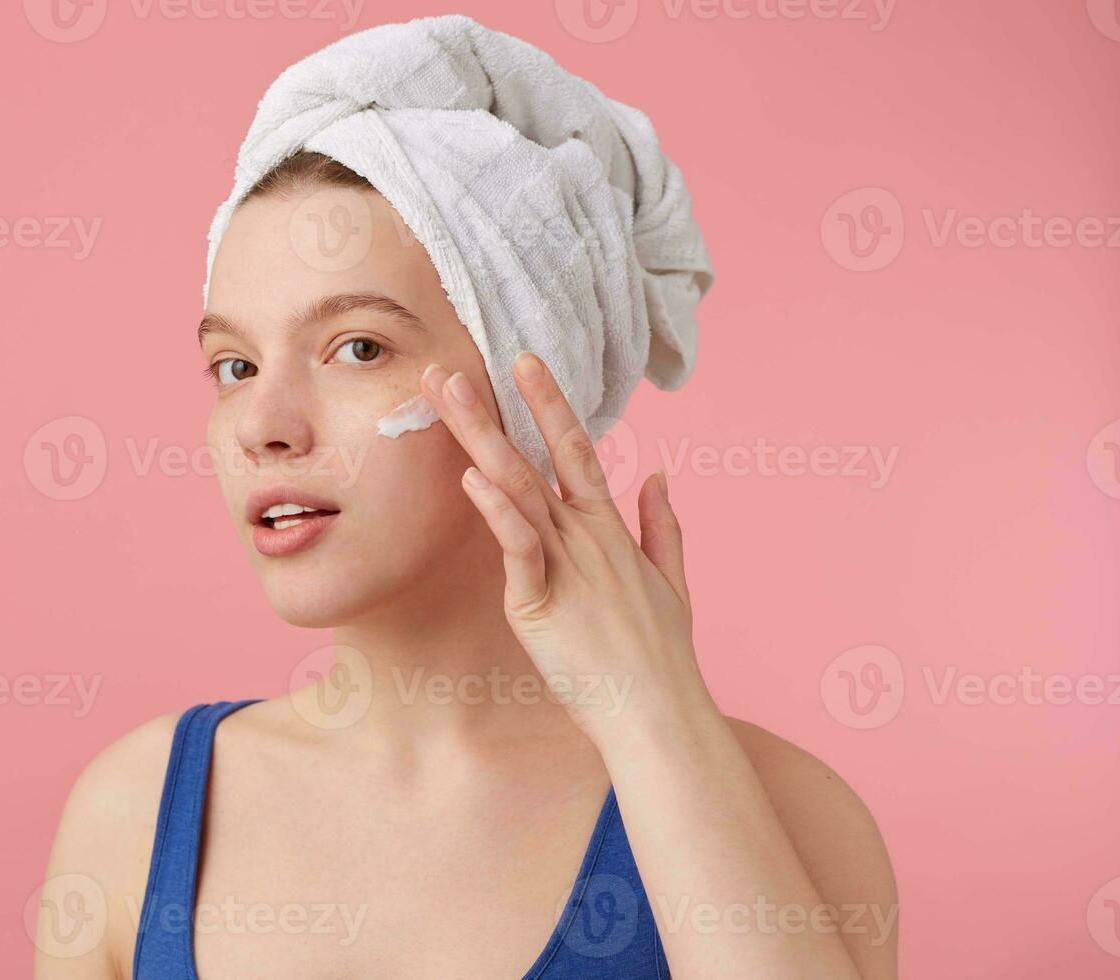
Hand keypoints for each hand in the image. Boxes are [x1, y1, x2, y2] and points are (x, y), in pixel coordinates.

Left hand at [419, 354, 718, 743]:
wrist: (661, 712)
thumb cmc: (662, 656)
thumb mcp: (672, 582)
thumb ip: (662, 525)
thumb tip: (659, 475)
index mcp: (609, 529)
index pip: (575, 449)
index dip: (548, 403)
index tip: (523, 362)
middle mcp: (586, 535)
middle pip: (532, 457)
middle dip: (489, 410)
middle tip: (449, 369)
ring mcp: (566, 565)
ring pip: (517, 487)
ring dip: (479, 438)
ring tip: (447, 398)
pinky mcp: (542, 603)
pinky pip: (519, 548)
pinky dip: (497, 512)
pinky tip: (473, 479)